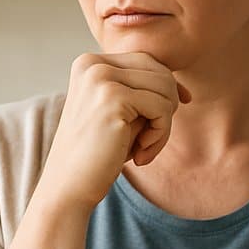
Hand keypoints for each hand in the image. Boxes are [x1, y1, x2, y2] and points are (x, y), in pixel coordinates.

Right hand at [36, 52, 190, 212]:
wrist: (68, 187)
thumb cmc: (97, 154)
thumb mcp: (120, 115)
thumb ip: (142, 94)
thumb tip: (181, 88)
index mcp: (89, 63)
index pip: (146, 61)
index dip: (168, 86)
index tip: (178, 108)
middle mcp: (92, 64)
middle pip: (159, 72)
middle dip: (167, 106)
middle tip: (150, 140)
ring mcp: (101, 78)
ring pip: (165, 88)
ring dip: (164, 125)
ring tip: (144, 149)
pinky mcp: (113, 98)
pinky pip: (162, 108)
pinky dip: (161, 135)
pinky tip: (141, 154)